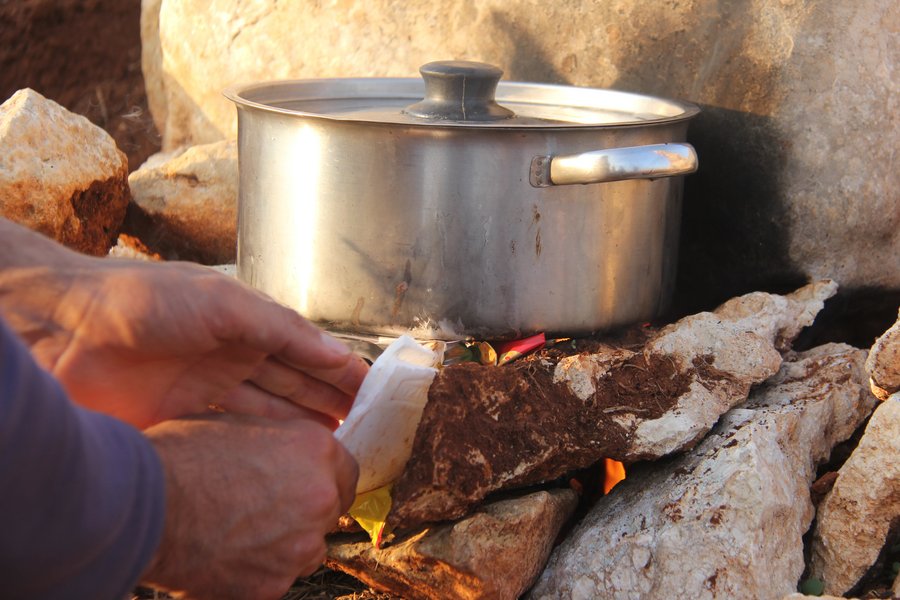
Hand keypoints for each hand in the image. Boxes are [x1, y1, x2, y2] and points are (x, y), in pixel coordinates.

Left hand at [0, 219, 367, 428]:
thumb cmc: (142, 301)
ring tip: (340, 441)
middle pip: (291, 382)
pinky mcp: (182, 419)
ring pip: (268, 411)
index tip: (372, 388)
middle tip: (366, 422)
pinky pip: (233, 433)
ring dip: (302, 424)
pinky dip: (263, 443)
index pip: (304, 347)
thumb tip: (335, 353)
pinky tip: (288, 453)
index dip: (338, 367)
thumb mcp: (224, 303)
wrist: (62, 329)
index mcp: (243, 320)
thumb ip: (281, 329)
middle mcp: (230, 354)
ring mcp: (206, 388)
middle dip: (328, 399)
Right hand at [141, 415, 357, 599]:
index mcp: (316, 450)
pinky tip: (225, 558)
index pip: (347, 472)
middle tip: (264, 511)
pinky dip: (257, 572)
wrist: (144, 504)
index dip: (325, 478)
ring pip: (307, 550)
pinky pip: (276, 579)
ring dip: (285, 545)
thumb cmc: (181, 455)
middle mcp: (320, 498)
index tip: (307, 485)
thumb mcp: (239, 425)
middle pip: (330, 511)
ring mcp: (300, 546)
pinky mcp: (274, 584)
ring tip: (239, 535)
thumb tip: (283, 452)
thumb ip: (277, 442)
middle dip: (305, 512)